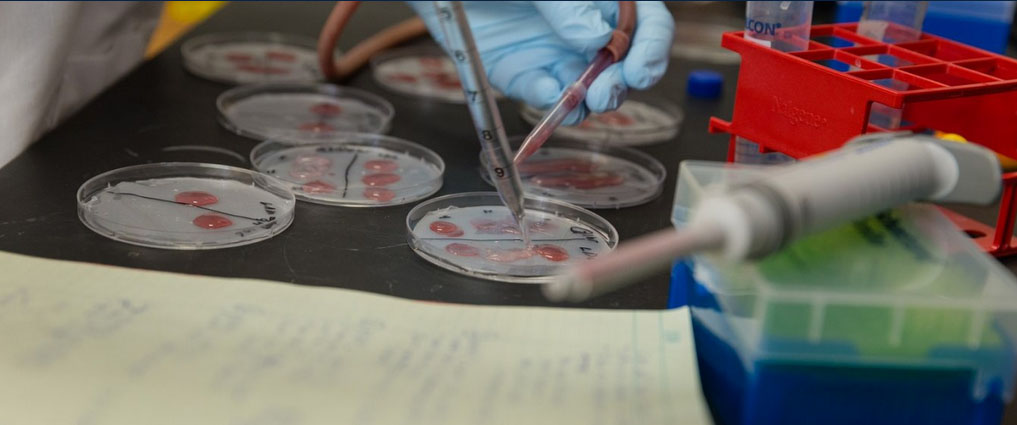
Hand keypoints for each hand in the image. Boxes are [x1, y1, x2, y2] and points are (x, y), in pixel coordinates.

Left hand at [409, 1, 673, 123]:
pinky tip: (544, 89)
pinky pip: (541, 94)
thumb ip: (569, 5)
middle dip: (620, 84)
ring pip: (586, 91)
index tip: (640, 70)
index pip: (647, 24)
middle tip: (607, 93)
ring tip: (580, 101)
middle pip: (622, 66)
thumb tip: (600, 38)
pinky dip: (547, 100)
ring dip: (587, 102)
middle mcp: (584, 28)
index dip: (652, 48)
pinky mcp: (521, 72)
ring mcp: (554, 52)